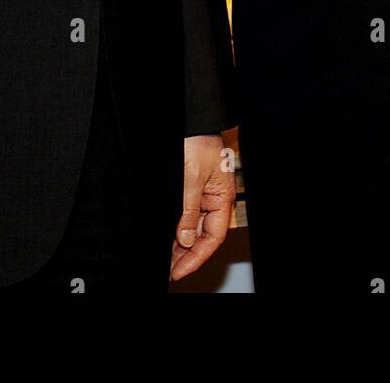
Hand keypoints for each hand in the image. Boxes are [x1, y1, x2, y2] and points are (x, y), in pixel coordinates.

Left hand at [170, 134, 235, 279]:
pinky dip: (178, 227)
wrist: (191, 120)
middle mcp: (214, 199)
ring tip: (166, 258)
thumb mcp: (190, 178)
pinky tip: (169, 236)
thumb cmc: (198, 141)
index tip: (179, 270)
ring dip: (180, 242)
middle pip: (202, 235)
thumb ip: (189, 210)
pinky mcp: (191, 188)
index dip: (197, 257)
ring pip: (193, 227)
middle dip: (186, 253)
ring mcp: (203, 195)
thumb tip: (186, 238)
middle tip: (169, 269)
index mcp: (222, 198)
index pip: (213, 237)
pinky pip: (186, 214)